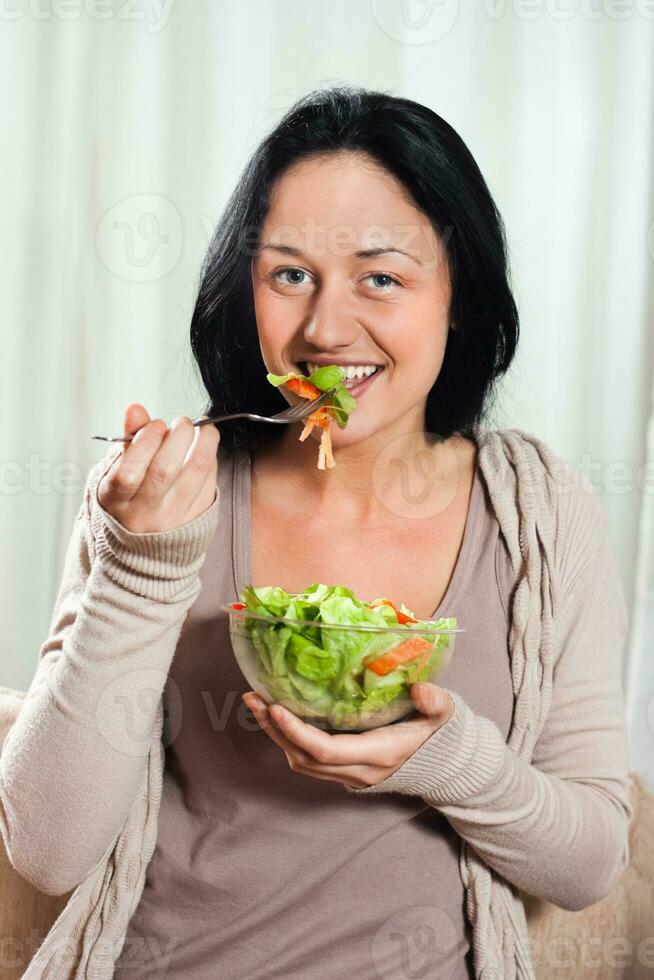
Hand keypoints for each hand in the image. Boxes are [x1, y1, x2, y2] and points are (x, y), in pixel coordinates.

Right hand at [98, 402, 219, 532]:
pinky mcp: (196, 519)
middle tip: (181, 422)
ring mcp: (172, 519)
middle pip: (164, 471)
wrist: (144, 539)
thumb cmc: (130, 493)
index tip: (156, 424)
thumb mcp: (118, 468)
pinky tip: (205, 448)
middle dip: (178, 437)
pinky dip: (210, 458)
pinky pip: (209, 482)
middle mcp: (144, 514)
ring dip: (203, 442)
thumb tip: (135, 409)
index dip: (145, 442)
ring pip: (194, 474)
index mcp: (118, 500)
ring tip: (202, 427)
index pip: (129, 471)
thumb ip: (129, 437)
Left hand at [242, 682, 453, 789]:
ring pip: (301, 763)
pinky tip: (279, 717)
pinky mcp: (344, 772)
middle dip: (275, 730)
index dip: (297, 732)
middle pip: (304, 759)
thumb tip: (422, 689)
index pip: (326, 751)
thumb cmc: (439, 736)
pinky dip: (288, 740)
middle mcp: (358, 770)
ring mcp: (349, 775)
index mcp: (377, 754)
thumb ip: (435, 703)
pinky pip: (308, 762)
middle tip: (254, 699)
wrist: (444, 767)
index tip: (276, 707)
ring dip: (276, 735)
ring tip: (258, 704)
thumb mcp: (444, 715)